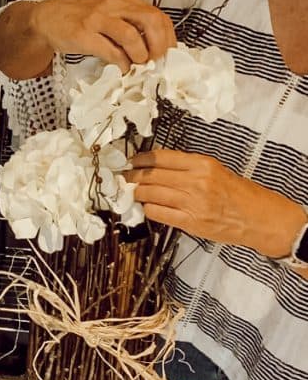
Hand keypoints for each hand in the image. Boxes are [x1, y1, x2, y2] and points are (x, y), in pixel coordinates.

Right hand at [32, 0, 175, 70]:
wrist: (48, 18)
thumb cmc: (81, 19)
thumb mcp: (110, 15)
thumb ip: (130, 26)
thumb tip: (154, 50)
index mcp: (125, 0)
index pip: (158, 15)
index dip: (168, 38)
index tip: (168, 55)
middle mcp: (114, 6)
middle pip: (150, 21)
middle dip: (159, 45)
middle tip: (156, 62)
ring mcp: (98, 19)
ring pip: (131, 35)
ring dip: (140, 55)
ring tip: (138, 65)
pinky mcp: (84, 34)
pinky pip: (110, 50)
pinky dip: (121, 63)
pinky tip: (122, 69)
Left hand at [125, 148, 306, 258]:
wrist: (257, 218)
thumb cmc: (238, 192)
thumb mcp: (215, 170)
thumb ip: (188, 167)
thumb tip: (157, 167)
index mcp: (201, 164)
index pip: (160, 157)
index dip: (140, 159)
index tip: (131, 161)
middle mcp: (195, 181)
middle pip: (151, 176)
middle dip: (132, 177)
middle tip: (123, 178)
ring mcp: (192, 203)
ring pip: (150, 194)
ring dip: (137, 193)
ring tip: (131, 192)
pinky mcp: (190, 222)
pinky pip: (158, 214)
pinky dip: (148, 209)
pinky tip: (147, 207)